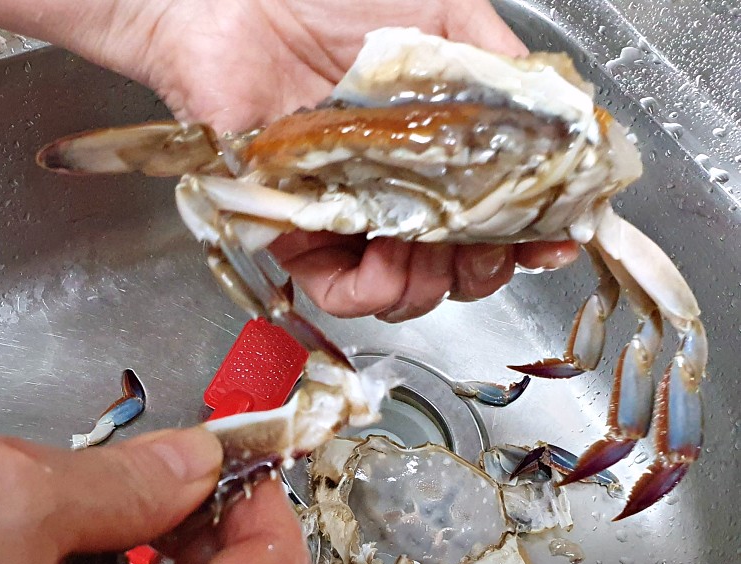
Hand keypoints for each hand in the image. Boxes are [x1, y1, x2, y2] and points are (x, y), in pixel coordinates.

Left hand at [0, 0, 579, 320]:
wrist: (236, 3)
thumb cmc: (331, 2)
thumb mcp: (448, 23)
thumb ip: (507, 79)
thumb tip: (566, 132)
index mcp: (438, 151)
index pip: (494, 217)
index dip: (528, 241)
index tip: (550, 244)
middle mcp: (399, 192)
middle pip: (458, 269)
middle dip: (483, 270)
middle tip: (486, 248)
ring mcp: (352, 218)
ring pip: (408, 292)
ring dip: (432, 282)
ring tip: (427, 244)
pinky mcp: (301, 235)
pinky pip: (344, 294)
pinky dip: (376, 290)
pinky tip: (387, 257)